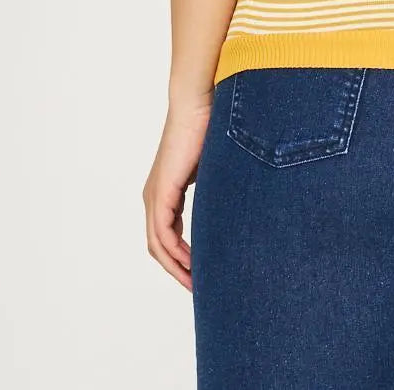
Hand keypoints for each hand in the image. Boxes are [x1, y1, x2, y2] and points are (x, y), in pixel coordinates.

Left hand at [143, 93, 211, 290]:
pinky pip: (162, 235)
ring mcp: (154, 196)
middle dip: (178, 271)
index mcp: (165, 192)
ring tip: (197, 284)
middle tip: (199, 289)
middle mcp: (154, 197)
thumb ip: (219, 190)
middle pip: (159, 248)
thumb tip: (240, 206)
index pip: (168, 236)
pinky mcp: (160, 193)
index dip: (182, 259)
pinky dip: (174, 254)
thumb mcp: (216, 169)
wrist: (199, 104)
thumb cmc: (210, 128)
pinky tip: (192, 265)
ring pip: (158, 246)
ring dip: (176, 268)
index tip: (201, 275)